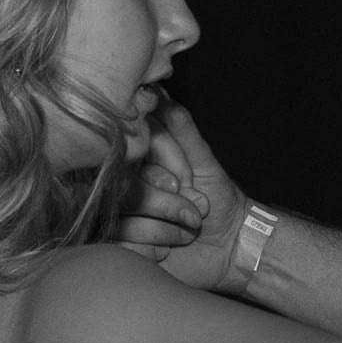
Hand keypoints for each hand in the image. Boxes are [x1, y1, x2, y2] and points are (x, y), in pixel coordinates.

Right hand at [118, 103, 248, 288]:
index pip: (134, 149)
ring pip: (122, 217)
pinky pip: (123, 244)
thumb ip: (181, 127)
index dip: (166, 166)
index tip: (188, 181)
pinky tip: (167, 252)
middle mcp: (116, 186)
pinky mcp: (114, 248)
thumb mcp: (204, 160)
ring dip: (166, 228)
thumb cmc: (218, 202)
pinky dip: (155, 249)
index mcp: (134, 161)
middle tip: (196, 211)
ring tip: (187, 230)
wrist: (229, 249)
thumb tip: (157, 90)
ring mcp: (112, 217)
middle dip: (167, 202)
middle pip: (124, 186)